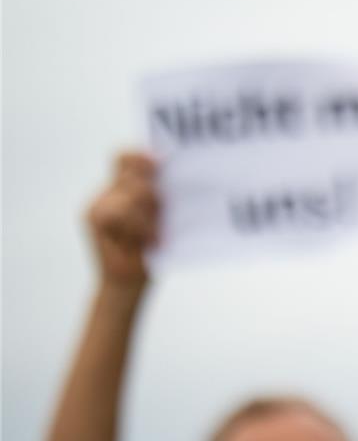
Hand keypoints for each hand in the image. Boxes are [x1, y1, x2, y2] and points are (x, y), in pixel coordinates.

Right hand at [86, 152, 158, 287]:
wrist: (128, 285)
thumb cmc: (151, 253)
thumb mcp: (162, 221)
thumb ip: (162, 198)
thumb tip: (180, 175)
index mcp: (123, 189)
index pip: (126, 158)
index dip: (142, 155)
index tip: (162, 162)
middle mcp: (107, 193)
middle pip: (130, 170)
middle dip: (152, 185)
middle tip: (165, 206)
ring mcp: (97, 204)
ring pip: (129, 192)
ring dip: (149, 210)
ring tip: (158, 232)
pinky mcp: (94, 219)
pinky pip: (120, 210)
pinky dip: (140, 225)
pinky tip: (152, 240)